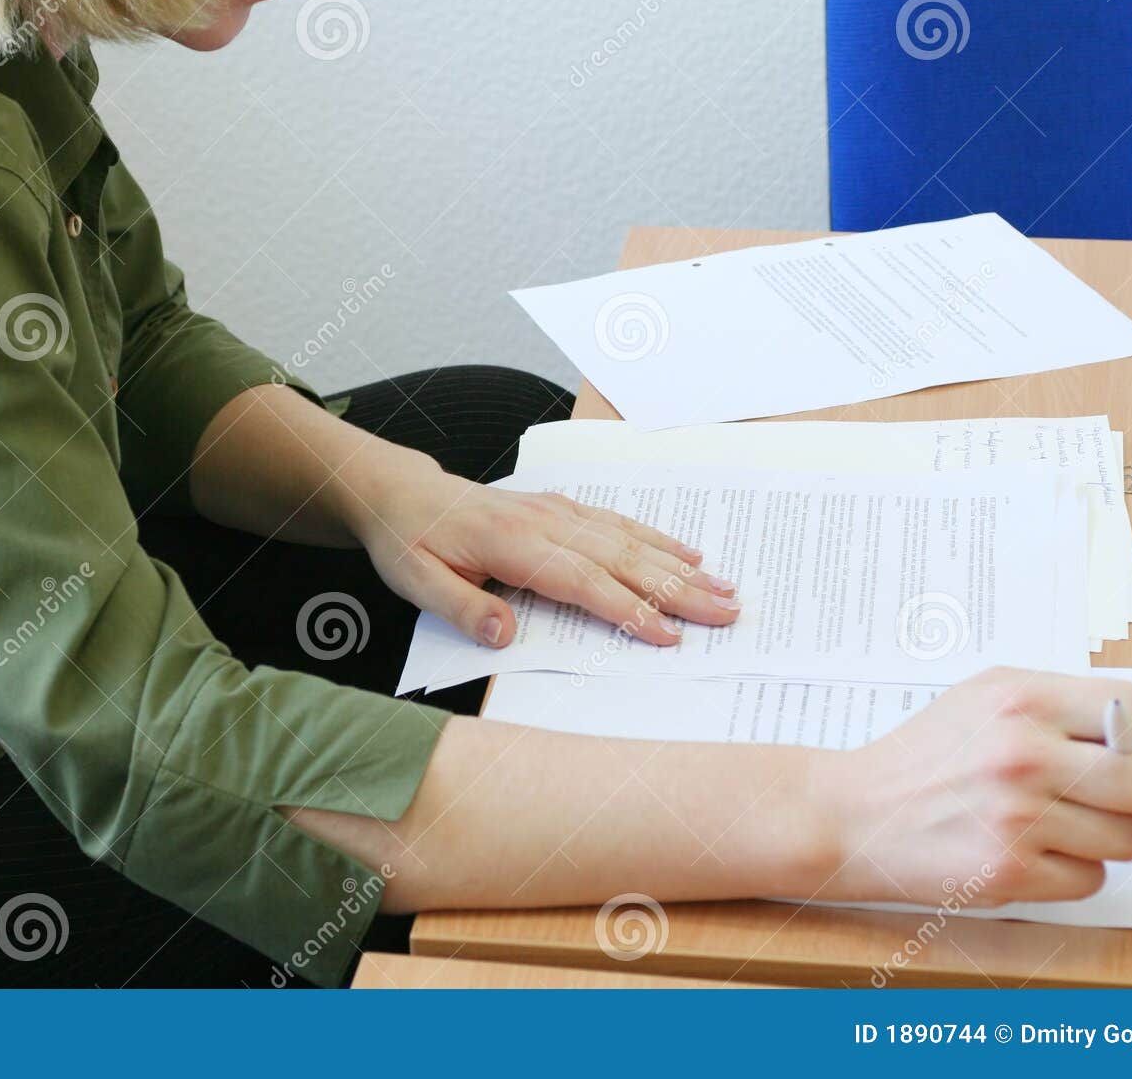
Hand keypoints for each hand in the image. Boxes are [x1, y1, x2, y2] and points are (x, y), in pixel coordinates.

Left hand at [345, 453, 741, 646]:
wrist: (403, 494)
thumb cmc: (409, 541)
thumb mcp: (416, 582)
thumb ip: (462, 609)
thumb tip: (506, 635)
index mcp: (510, 544)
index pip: (580, 582)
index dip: (627, 610)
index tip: (669, 636)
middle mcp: (544, 522)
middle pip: (621, 559)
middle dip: (679, 589)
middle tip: (728, 613)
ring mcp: (557, 512)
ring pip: (629, 539)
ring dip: (679, 565)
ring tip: (725, 587)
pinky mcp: (561, 509)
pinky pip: (618, 522)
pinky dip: (656, 538)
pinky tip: (686, 553)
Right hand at [814, 668, 1131, 905]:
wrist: (853, 814)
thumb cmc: (922, 757)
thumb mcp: (982, 698)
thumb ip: (1058, 705)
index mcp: (1021, 700)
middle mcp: (1024, 755)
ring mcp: (1019, 818)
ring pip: (1130, 839)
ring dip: (1111, 837)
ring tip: (1066, 824)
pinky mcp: (1011, 872)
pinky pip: (1091, 879)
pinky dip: (1072, 871)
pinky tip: (1034, 852)